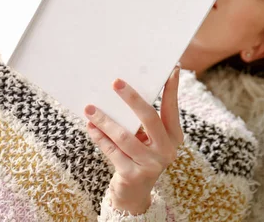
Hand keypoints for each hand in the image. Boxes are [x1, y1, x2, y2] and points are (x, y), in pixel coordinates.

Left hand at [85, 66, 182, 214]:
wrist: (133, 194)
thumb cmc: (139, 157)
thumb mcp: (148, 139)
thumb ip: (144, 121)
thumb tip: (126, 89)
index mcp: (174, 137)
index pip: (172, 109)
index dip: (172, 89)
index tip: (172, 69)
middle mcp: (167, 150)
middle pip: (149, 117)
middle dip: (131, 98)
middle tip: (115, 82)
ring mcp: (151, 164)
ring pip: (124, 136)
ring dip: (105, 120)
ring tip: (90, 108)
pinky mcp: (133, 175)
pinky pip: (112, 150)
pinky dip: (99, 137)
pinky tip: (90, 126)